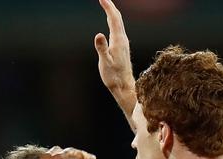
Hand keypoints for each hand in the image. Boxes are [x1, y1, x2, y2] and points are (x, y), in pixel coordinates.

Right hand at [95, 0, 136, 115]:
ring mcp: (123, 43)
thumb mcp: (105, 62)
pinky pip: (117, 29)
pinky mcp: (121, 47)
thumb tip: (98, 34)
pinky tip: (111, 23)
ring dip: (112, 13)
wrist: (124, 86)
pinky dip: (113, 21)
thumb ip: (101, 48)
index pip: (114, 19)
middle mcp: (123, 39)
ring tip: (106, 6)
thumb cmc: (113, 76)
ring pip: (118, 23)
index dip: (108, 7)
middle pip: (117, 18)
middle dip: (110, 7)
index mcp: (118, 40)